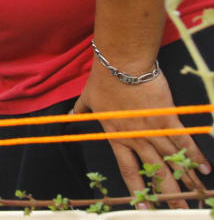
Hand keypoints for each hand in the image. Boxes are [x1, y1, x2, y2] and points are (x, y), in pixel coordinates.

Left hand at [73, 64, 211, 207]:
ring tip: (198, 195)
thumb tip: (69, 115)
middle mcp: (137, 138)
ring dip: (187, 178)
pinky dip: (195, 155)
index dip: (138, 190)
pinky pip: (184, 140)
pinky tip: (204, 170)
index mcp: (118, 137)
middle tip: (180, 210)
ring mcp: (154, 129)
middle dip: (169, 193)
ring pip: (173, 159)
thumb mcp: (87, 98)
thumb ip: (80, 111)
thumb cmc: (103, 80)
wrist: (122, 64)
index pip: (129, 171)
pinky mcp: (168, 117)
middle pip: (156, 171)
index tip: (145, 207)